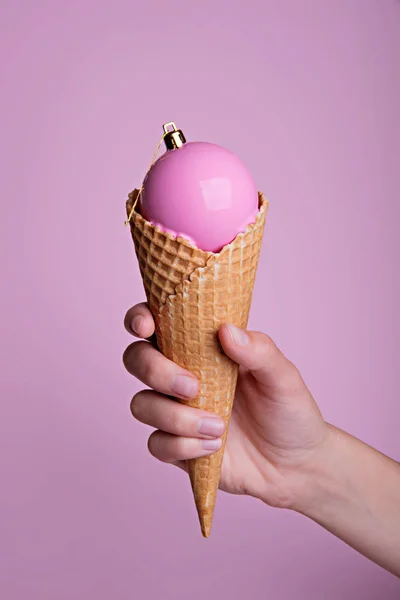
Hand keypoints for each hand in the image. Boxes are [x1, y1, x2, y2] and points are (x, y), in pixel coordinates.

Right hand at [123, 302, 329, 509]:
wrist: (297, 465)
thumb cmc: (288, 411)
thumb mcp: (282, 376)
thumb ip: (258, 350)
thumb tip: (226, 330)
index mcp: (201, 348)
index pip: (157, 323)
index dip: (139, 318)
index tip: (146, 325)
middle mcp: (181, 375)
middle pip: (136, 359)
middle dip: (155, 370)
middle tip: (192, 387)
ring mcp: (175, 411)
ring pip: (141, 404)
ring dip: (175, 416)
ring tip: (218, 426)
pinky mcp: (176, 447)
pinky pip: (157, 444)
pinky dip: (183, 446)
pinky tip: (214, 446)